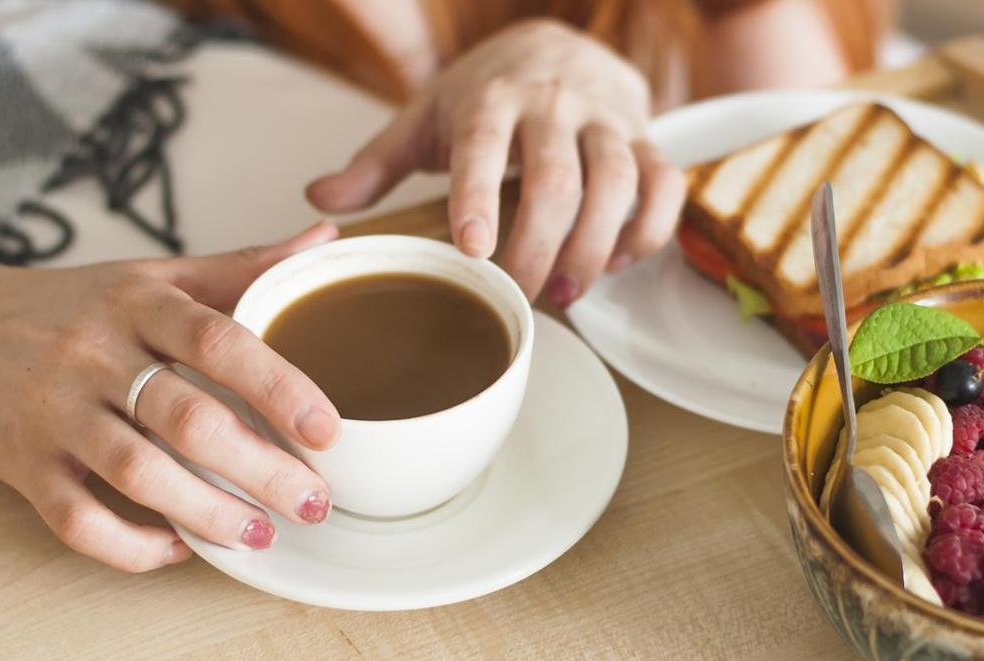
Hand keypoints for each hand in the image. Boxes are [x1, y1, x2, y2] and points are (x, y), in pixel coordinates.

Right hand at [0, 222, 341, 571]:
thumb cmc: (75, 305)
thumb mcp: (154, 275)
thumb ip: (241, 266)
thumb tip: (325, 238)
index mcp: (139, 304)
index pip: (218, 341)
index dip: (279, 386)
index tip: (327, 429)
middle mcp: (96, 356)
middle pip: (189, 419)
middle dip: (261, 470)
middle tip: (314, 501)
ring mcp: (55, 412)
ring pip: (136, 474)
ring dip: (208, 513)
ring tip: (262, 534)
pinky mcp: (21, 463)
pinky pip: (75, 518)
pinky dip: (130, 545)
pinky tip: (177, 547)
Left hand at [306, 19, 686, 304]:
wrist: (558, 42)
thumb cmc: (486, 91)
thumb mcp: (427, 116)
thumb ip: (377, 163)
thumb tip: (318, 202)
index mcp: (490, 97)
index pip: (483, 144)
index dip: (478, 196)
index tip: (474, 250)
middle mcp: (553, 103)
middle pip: (556, 179)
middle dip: (541, 247)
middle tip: (523, 296)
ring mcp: (605, 118)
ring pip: (617, 181)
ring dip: (598, 245)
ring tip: (572, 291)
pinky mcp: (645, 134)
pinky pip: (665, 183)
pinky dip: (650, 228)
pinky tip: (620, 259)